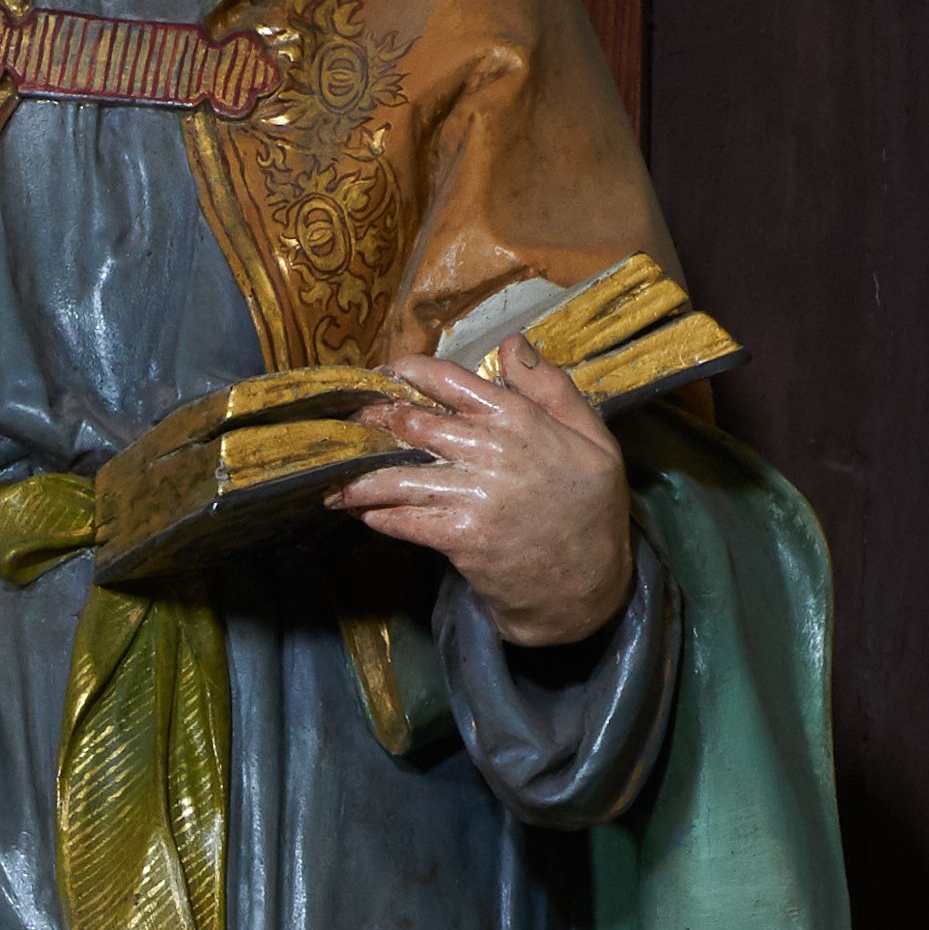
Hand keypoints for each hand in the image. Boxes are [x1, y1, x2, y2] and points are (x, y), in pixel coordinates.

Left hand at [335, 334, 632, 645]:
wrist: (589, 586)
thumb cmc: (592, 509)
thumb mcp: (593, 438)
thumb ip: (550, 387)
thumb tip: (511, 343)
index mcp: (520, 419)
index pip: (452, 381)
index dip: (411, 374)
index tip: (386, 373)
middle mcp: (491, 450)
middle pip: (414, 424)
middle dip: (375, 422)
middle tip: (348, 423)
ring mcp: (472, 495)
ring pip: (399, 475)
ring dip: (360, 477)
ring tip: (335, 480)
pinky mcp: (459, 537)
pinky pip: (406, 521)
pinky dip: (379, 516)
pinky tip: (361, 513)